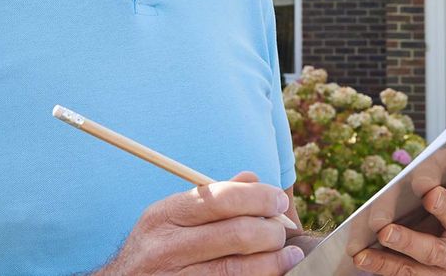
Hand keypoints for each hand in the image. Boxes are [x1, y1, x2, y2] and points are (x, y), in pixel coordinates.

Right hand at [99, 172, 304, 274]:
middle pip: (235, 234)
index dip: (257, 197)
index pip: (220, 198)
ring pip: (237, 270)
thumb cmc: (155, 247)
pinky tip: (272, 275)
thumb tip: (253, 179)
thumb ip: (211, 197)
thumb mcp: (171, 217)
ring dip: (273, 261)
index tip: (279, 199)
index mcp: (165, 215)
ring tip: (290, 254)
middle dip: (270, 230)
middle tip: (283, 228)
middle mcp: (166, 248)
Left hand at [353, 152, 445, 274]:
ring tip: (384, 231)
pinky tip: (360, 255)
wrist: (433, 244)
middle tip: (430, 194)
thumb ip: (443, 166)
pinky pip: (405, 271)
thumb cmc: (435, 201)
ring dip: (407, 241)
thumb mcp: (442, 181)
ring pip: (432, 252)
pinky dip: (381, 263)